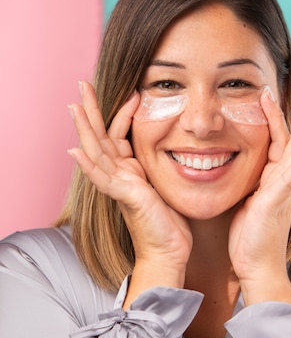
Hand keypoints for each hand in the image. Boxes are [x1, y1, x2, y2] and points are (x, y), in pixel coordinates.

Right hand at [68, 82, 192, 300]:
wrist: (169, 252)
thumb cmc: (169, 221)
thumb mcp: (164, 184)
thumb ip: (157, 167)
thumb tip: (166, 148)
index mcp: (130, 170)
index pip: (120, 135)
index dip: (123, 113)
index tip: (133, 90)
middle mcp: (120, 175)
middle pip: (100, 137)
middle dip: (91, 111)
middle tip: (82, 85)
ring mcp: (119, 187)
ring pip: (97, 152)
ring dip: (85, 129)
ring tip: (74, 107)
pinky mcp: (125, 198)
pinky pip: (104, 179)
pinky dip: (89, 165)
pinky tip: (77, 151)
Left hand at [228, 81, 290, 304]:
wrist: (256, 265)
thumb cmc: (250, 234)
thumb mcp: (247, 199)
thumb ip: (251, 180)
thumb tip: (237, 164)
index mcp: (273, 175)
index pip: (279, 138)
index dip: (278, 114)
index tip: (275, 90)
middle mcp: (283, 178)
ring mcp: (283, 188)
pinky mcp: (277, 200)